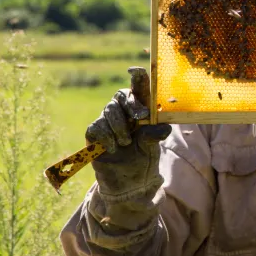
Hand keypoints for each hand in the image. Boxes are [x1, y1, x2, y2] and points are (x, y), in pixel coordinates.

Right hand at [85, 70, 171, 199]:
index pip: (139, 89)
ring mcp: (108, 121)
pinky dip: (107, 137)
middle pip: (122, 95)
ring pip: (110, 109)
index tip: (136, 70)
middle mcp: (124, 112)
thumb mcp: (153, 148)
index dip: (137, 77)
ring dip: (120, 126)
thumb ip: (154, 135)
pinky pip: (97, 126)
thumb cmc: (144, 160)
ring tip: (126, 143)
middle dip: (132, 104)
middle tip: (141, 118)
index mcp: (141, 110)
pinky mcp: (94, 133)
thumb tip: (160, 127)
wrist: (129, 185)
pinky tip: (114, 148)